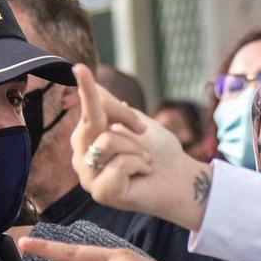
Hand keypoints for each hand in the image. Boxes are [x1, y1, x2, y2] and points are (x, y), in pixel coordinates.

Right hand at [69, 66, 210, 228]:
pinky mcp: (100, 193)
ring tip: (144, 161)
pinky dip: (139, 165)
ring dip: (136, 148)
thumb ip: (110, 105)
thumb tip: (90, 82)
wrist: (180, 179)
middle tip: (143, 130)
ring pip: (107, 141)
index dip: (86, 89)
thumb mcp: (135, 120)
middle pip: (92, 120)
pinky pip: (119, 164)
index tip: (79, 67)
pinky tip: (142, 174)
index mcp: (87, 140)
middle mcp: (81, 158)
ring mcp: (88, 177)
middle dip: (126, 118)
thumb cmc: (159, 151)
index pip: (86, 109)